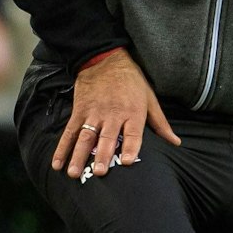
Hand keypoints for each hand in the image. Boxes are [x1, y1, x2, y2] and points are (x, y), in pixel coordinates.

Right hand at [53, 48, 181, 180]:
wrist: (105, 59)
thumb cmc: (131, 81)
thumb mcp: (150, 98)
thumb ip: (160, 123)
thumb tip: (175, 143)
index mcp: (132, 112)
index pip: (132, 133)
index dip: (130, 147)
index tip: (126, 162)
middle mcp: (113, 115)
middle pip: (107, 138)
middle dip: (102, 155)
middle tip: (99, 172)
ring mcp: (94, 113)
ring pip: (85, 137)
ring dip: (78, 156)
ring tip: (73, 173)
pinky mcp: (79, 111)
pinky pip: (70, 131)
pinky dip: (62, 147)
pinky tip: (57, 163)